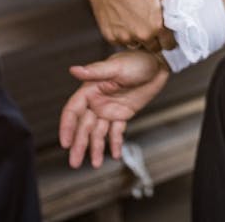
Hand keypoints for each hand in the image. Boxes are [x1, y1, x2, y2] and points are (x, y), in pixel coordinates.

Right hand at [58, 50, 169, 167]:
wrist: (159, 64)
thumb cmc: (137, 61)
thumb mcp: (116, 67)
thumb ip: (95, 72)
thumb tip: (73, 70)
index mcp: (90, 89)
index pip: (73, 111)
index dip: (67, 127)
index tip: (65, 143)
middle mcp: (97, 101)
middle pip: (84, 126)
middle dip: (79, 145)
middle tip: (74, 163)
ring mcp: (110, 109)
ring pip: (98, 132)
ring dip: (96, 148)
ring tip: (96, 164)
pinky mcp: (123, 114)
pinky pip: (116, 131)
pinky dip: (115, 143)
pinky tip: (115, 155)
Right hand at [85, 0, 167, 50]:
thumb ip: (169, 9)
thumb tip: (178, 18)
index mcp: (157, 25)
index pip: (169, 44)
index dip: (169, 40)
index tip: (167, 37)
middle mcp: (142, 35)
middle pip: (154, 48)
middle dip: (154, 41)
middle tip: (150, 28)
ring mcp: (125, 38)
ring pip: (136, 45)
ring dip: (138, 38)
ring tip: (134, 21)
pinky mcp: (111, 38)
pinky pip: (121, 41)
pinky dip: (122, 35)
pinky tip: (121, 20)